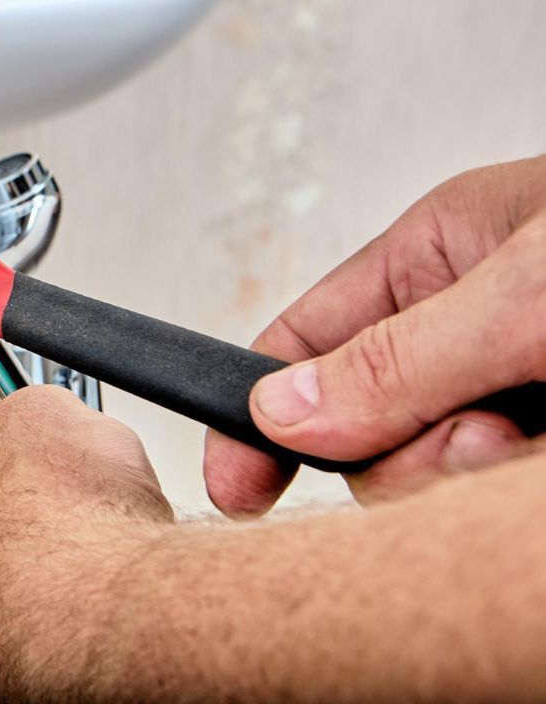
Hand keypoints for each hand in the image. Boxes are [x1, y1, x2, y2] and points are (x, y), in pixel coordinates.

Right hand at [205, 157, 545, 516]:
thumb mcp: (521, 293)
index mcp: (438, 257)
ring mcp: (520, 383)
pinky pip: (499, 494)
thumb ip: (400, 356)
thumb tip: (282, 409)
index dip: (259, 413)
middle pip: (372, 425)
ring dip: (481, 471)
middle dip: (411, 450)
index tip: (234, 484)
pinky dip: (519, 488)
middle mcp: (474, 323)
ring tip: (538, 437)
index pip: (305, 338)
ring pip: (441, 467)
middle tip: (477, 436)